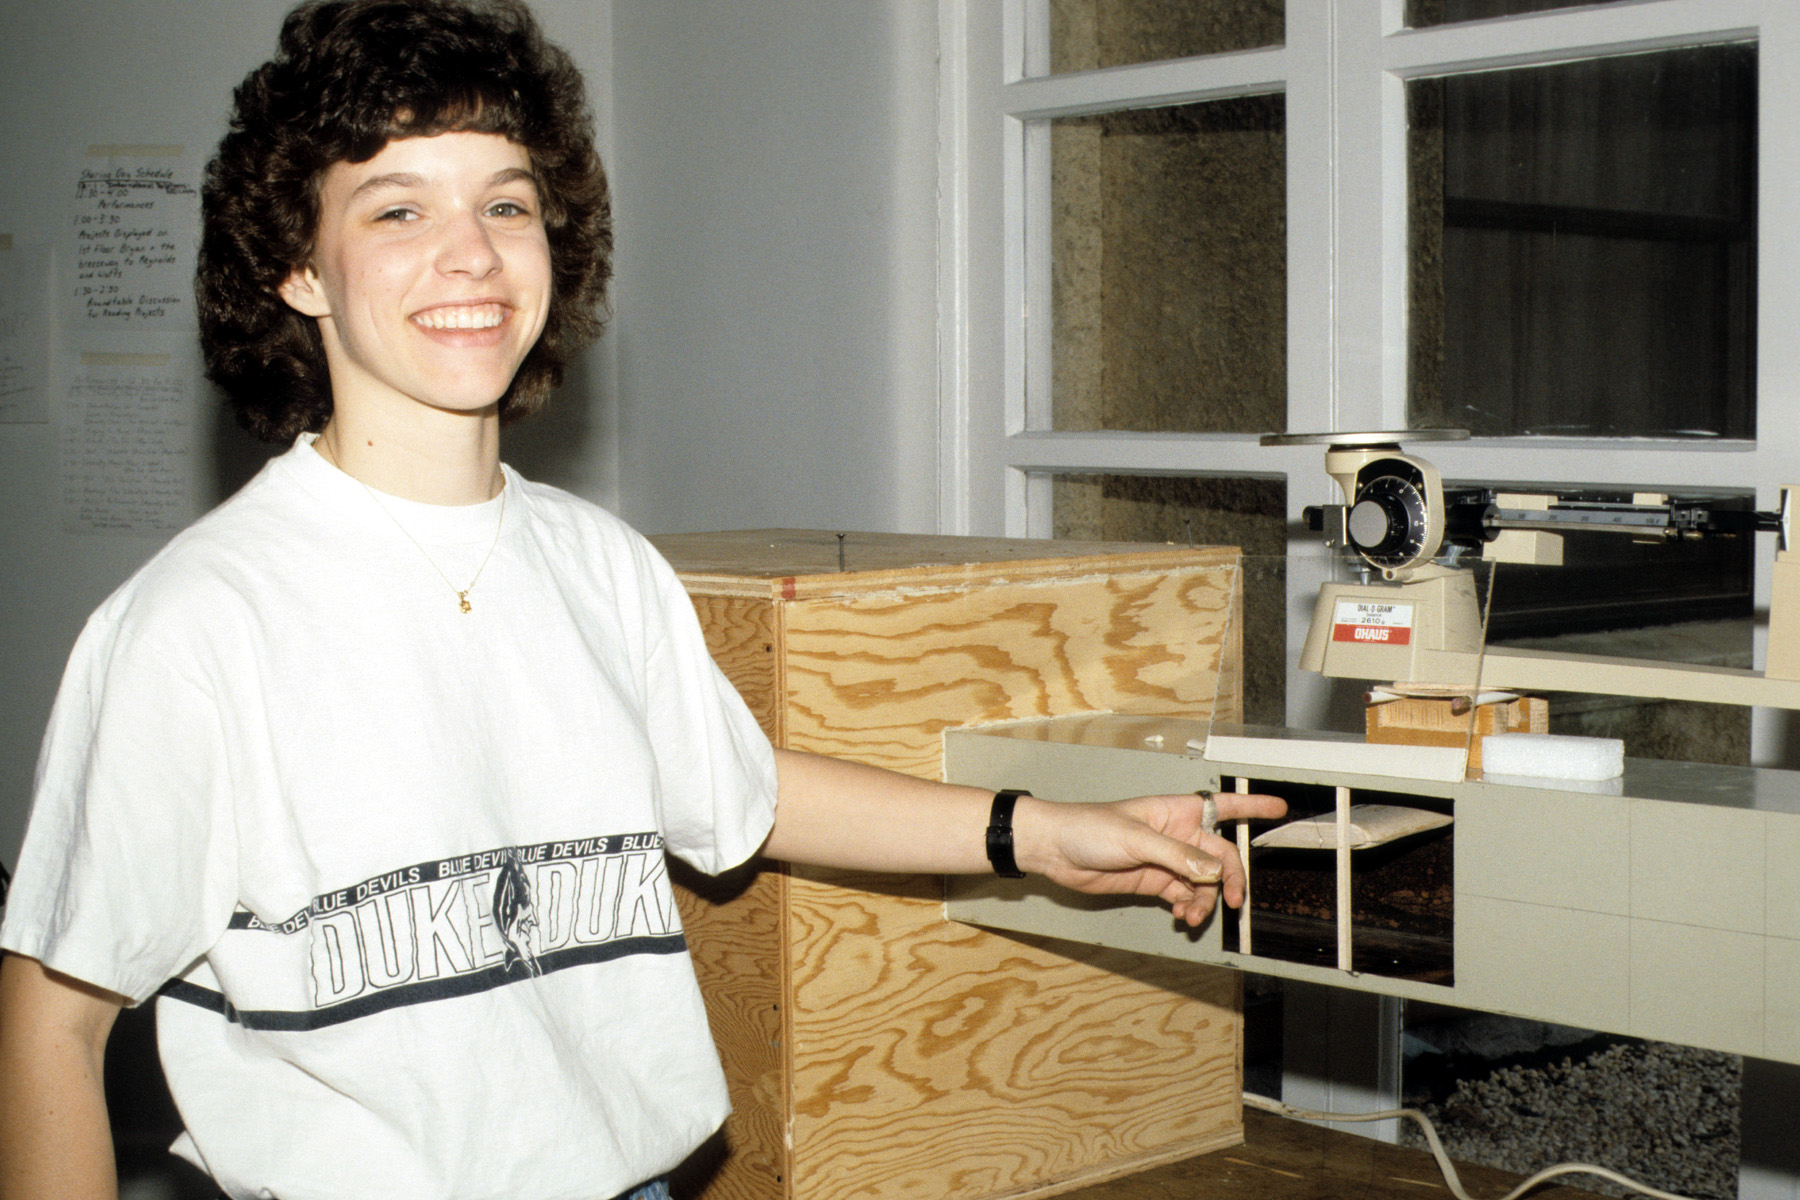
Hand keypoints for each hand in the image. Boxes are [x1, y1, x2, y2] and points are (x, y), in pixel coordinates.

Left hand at [1012, 791, 1286, 926]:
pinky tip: (1182, 917)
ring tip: (1192, 916)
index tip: (1280, 809)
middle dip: (1231, 878)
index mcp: (1176, 811)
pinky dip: (1189, 907)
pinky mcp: (1153, 882)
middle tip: (1235, 901)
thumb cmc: (1090, 828)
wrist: (1056, 851)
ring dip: (1206, 900)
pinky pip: (1184, 896)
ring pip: (1204, 882)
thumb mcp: (1136, 839)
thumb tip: (1214, 871)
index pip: (1223, 806)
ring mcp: (1166, 860)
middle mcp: (1177, 835)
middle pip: (1220, 856)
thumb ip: (1177, 856)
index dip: (1252, 807)